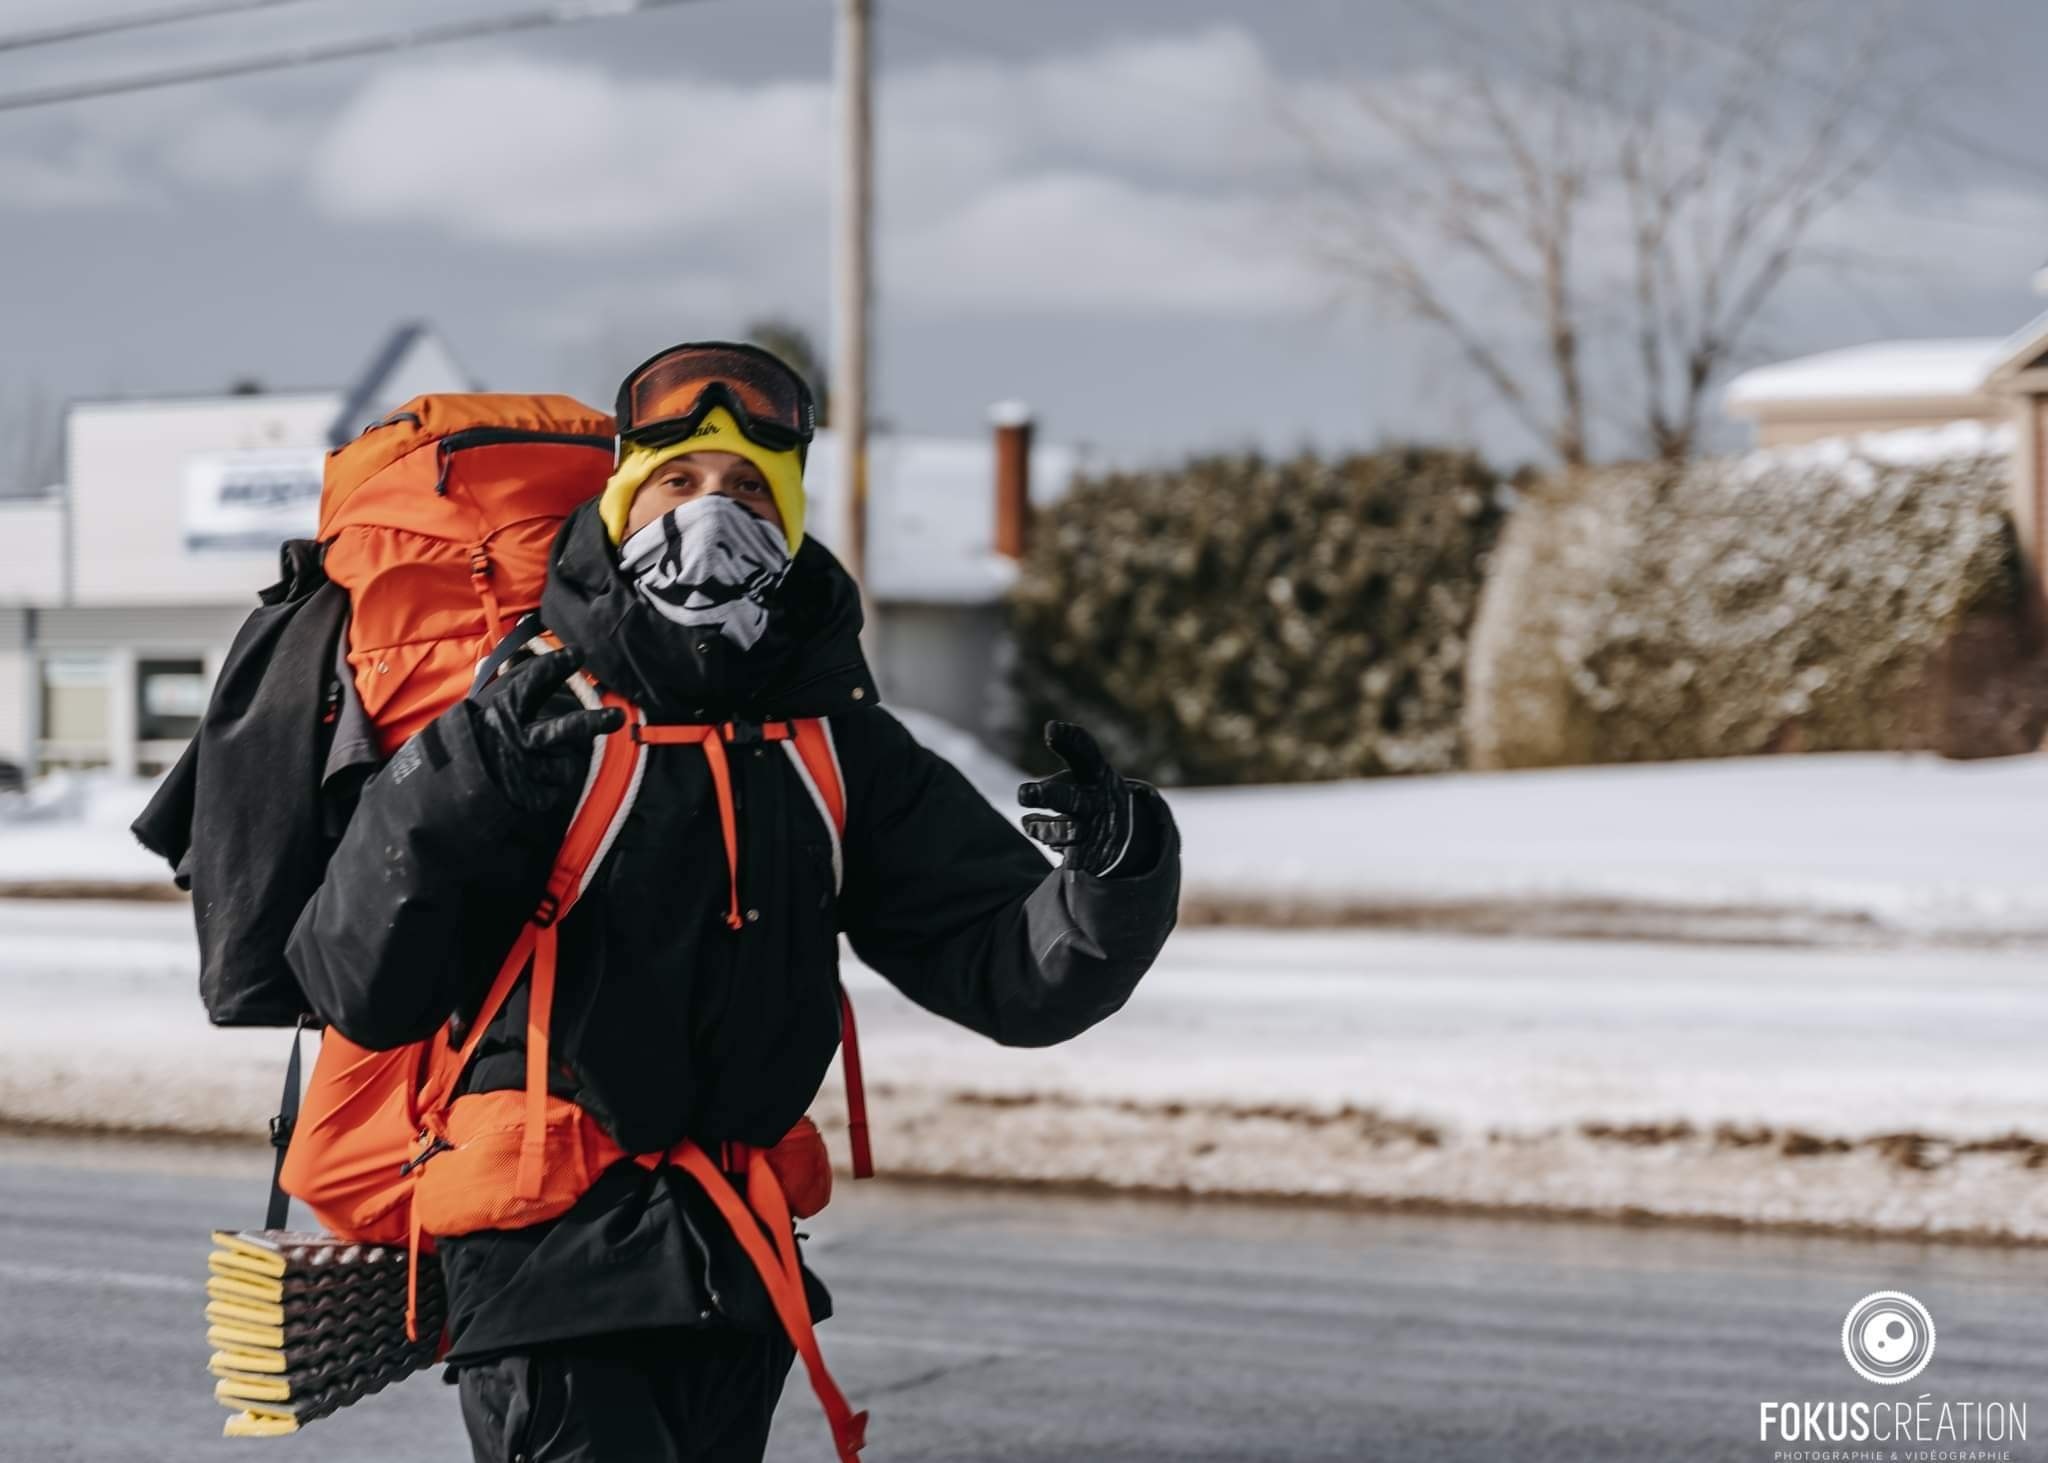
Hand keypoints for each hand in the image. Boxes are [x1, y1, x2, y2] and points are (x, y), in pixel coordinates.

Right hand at [470, 645, 622, 811]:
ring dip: (560, 762)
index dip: (555, 667)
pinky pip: (554, 789)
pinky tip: (531, 778)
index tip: (579, 652)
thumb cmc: (476, 733)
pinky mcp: (525, 795)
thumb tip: (512, 637)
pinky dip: (547, 784)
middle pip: (560, 731)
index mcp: (505, 709)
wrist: (448, 781)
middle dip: (590, 723)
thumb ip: (505, 676)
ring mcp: (522, 768)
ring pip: (565, 765)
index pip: (532, 683)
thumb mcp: (484, 702)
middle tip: (617, 716)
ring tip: (539, 759)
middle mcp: (516, 737)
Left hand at [1017, 721, 1137, 875]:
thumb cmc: (1091, 791)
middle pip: (1068, 798)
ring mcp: (1096, 828)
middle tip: (1023, 793)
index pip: (1084, 752)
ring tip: (1028, 822)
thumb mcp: (1085, 769)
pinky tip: (1053, 843)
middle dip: (1045, 795)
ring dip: (1040, 828)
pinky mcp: (1093, 855)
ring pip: (1062, 831)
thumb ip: (1068, 754)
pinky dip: (1056, 849)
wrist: (1124, 832)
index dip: (1069, 739)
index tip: (1051, 729)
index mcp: (1097, 773)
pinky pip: (1070, 856)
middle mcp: (1098, 800)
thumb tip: (1049, 740)